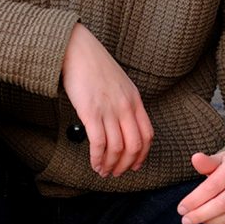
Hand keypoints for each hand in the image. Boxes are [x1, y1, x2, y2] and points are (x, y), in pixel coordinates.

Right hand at [61, 22, 153, 176]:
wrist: (77, 50)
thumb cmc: (94, 65)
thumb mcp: (119, 82)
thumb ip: (124, 102)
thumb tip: (122, 124)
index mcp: (134, 99)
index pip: (147, 134)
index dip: (142, 155)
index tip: (135, 165)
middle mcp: (125, 106)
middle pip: (134, 145)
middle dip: (126, 165)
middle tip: (117, 173)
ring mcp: (109, 110)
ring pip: (117, 148)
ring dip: (111, 165)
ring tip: (103, 171)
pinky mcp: (91, 112)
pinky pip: (99, 143)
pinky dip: (98, 158)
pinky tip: (94, 164)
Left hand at [177, 150, 224, 223]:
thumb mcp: (221, 159)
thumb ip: (207, 162)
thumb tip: (195, 158)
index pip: (212, 186)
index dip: (194, 200)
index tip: (181, 209)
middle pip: (222, 204)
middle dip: (200, 215)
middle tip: (186, 221)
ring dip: (211, 221)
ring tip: (199, 220)